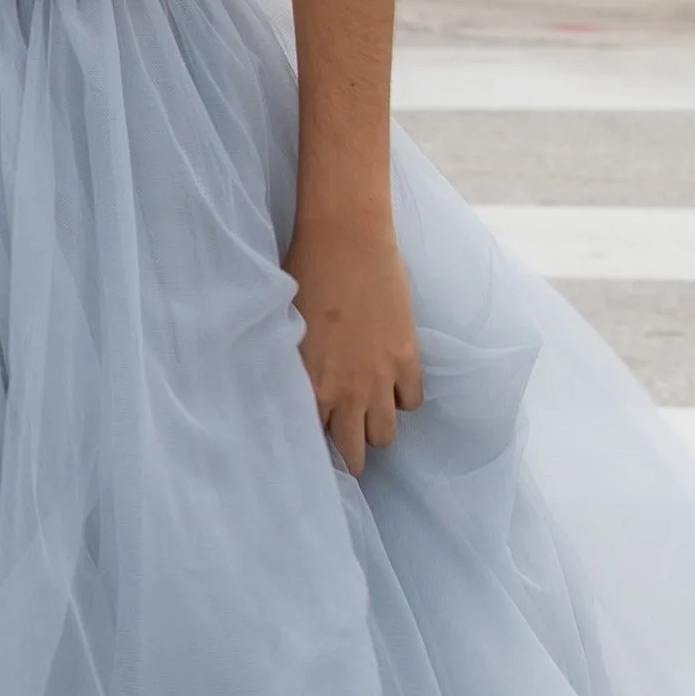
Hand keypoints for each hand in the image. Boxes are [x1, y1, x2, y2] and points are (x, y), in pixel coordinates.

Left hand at [287, 207, 422, 471]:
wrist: (346, 241)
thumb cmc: (303, 275)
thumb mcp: (283, 329)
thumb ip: (290, 368)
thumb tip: (285, 387)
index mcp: (309, 387)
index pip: (313, 443)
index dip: (313, 449)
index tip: (312, 449)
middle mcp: (346, 392)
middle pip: (353, 453)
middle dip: (347, 454)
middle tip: (343, 445)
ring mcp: (379, 378)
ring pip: (384, 434)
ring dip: (375, 427)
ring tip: (366, 414)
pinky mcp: (406, 358)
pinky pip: (412, 401)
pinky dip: (402, 397)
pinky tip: (389, 384)